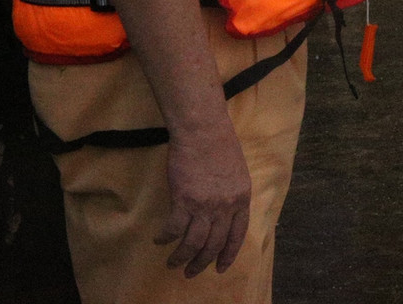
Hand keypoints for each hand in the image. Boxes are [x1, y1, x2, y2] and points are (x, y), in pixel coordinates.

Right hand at [156, 121, 251, 276]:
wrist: (203, 130)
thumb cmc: (220, 144)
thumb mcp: (237, 172)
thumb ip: (232, 194)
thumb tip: (222, 214)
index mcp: (242, 198)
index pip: (237, 235)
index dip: (228, 254)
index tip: (220, 268)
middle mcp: (226, 206)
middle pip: (214, 244)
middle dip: (202, 263)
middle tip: (191, 272)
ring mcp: (205, 205)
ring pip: (194, 243)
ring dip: (182, 257)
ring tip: (173, 264)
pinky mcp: (183, 200)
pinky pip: (174, 228)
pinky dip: (166, 238)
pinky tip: (160, 240)